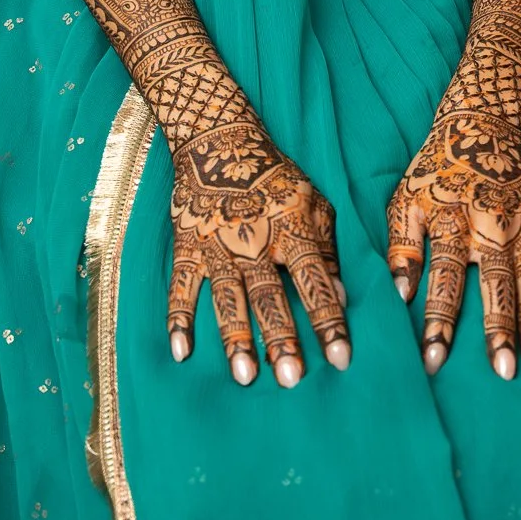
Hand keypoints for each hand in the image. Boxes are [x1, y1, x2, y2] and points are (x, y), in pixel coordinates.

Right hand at [167, 118, 349, 386]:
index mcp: (291, 230)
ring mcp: (218, 245)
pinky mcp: (188, 245)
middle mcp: (255, 242)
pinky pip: (181, 285)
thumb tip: (342, 296)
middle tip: (292, 379)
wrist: (220, 140)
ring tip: (245, 376)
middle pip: (270, 295)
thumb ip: (328, 248)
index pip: (314, 280)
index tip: (341, 358)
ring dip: (236, 337)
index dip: (327, 319)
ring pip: (228, 297)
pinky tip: (181, 352)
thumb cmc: (275, 177)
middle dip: (282, 337)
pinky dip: (178, 318)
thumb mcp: (312, 202)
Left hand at [386, 106, 520, 378]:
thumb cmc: (434, 171)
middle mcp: (488, 223)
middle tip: (504, 371)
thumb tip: (398, 296)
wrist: (481, 123)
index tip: (434, 360)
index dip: (438, 319)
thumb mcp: (405, 200)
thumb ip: (400, 247)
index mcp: (449, 220)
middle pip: (494, 281)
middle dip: (499, 328)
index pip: (442, 278)